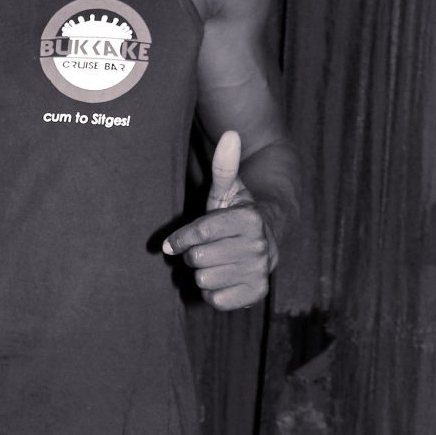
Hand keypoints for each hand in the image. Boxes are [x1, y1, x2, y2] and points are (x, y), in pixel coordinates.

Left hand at [163, 131, 274, 309]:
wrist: (265, 241)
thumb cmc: (235, 213)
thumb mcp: (226, 190)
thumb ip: (224, 166)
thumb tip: (230, 133)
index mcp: (250, 220)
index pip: (199, 234)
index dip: (179, 239)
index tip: (170, 243)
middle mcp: (260, 247)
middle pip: (197, 258)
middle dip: (194, 254)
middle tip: (205, 248)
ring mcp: (261, 273)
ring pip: (204, 280)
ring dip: (203, 272)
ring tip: (215, 261)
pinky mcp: (258, 295)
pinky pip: (216, 301)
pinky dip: (213, 292)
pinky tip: (223, 278)